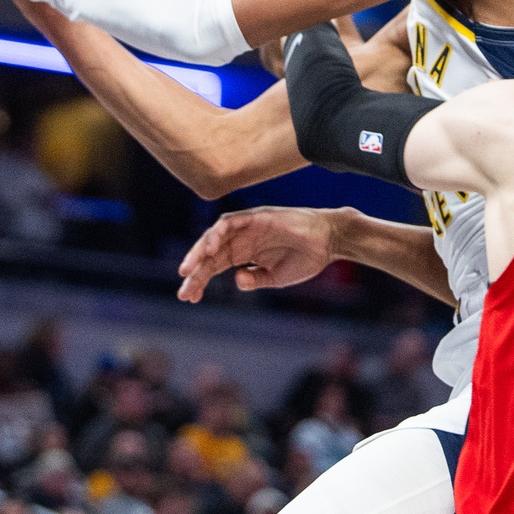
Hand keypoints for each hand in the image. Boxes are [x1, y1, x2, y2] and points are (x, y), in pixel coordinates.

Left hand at [176, 206, 344, 301]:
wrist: (329, 242)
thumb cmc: (305, 258)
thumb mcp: (275, 278)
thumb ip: (255, 280)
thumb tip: (237, 280)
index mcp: (244, 253)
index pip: (214, 266)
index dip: (200, 281)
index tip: (189, 298)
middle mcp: (241, 239)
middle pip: (210, 255)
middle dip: (196, 273)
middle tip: (184, 293)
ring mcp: (247, 226)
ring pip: (214, 237)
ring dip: (199, 253)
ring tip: (189, 271)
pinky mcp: (255, 216)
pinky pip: (229, 222)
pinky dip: (217, 234)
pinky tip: (209, 250)